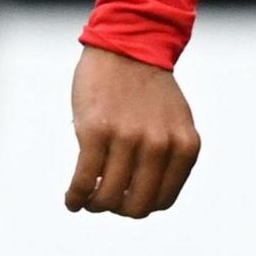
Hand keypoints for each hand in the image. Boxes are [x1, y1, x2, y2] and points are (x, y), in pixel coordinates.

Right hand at [66, 45, 200, 217]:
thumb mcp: (175, 123)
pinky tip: (71, 200)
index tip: (126, 200)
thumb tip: (143, 202)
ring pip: (108, 198)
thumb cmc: (148, 91)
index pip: (162, 200)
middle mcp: (160, 144)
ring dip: (93, 205)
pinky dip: (75, 198)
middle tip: (105, 201)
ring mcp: (128, 138)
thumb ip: (169, 158)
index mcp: (184, 145)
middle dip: (117, 209)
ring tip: (86, 200)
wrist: (127, 46)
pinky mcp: (95, 131)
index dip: (141, 205)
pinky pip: (84, 181)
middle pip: (135, 206)